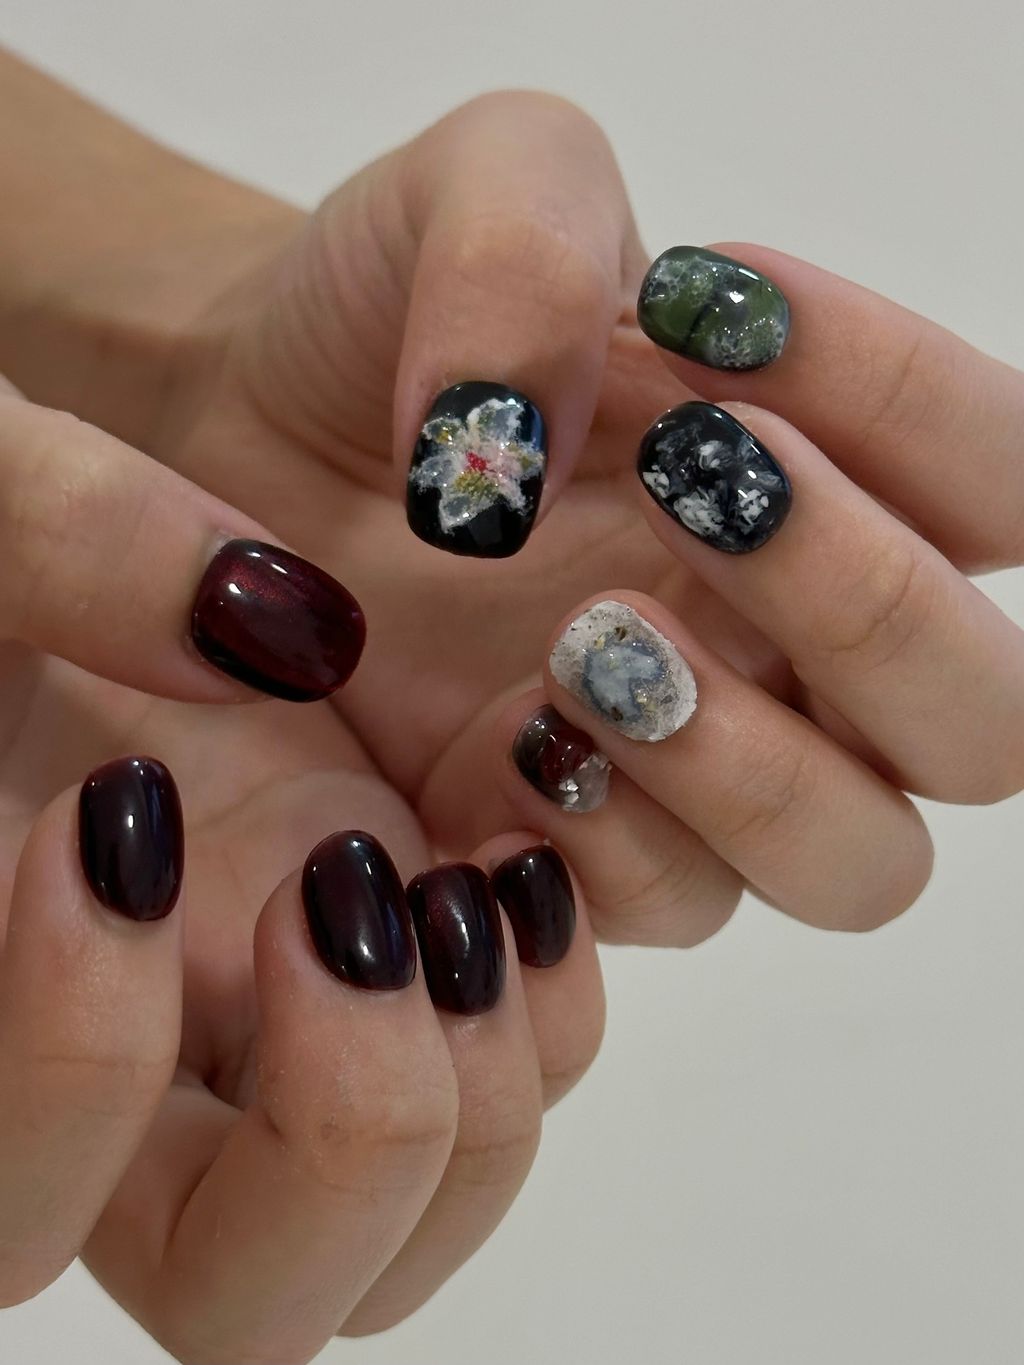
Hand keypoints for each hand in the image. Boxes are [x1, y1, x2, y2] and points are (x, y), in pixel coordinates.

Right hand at [0, 375, 603, 1360]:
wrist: (163, 436)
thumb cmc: (50, 487)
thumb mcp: (3, 476)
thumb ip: (62, 531)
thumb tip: (266, 631)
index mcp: (31, 970)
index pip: (19, 1205)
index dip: (65, 1061)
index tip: (115, 807)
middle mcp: (177, 1050)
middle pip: (261, 1297)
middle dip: (342, 1137)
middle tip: (342, 897)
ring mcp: (313, 1003)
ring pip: (432, 1206)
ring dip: (481, 1077)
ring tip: (466, 874)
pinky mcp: (425, 928)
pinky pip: (522, 1060)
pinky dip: (550, 992)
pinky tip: (525, 832)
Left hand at [80, 91, 1019, 944]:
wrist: (245, 441)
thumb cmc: (382, 318)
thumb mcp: (464, 199)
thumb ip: (533, 247)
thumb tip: (532, 468)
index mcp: (829, 476)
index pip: (996, 481)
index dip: (906, 407)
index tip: (706, 326)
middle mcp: (797, 641)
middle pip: (981, 718)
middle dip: (864, 609)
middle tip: (694, 500)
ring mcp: (702, 765)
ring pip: (864, 859)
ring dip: (751, 766)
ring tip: (583, 645)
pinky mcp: (581, 849)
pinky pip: (681, 909)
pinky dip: (619, 842)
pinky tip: (512, 739)